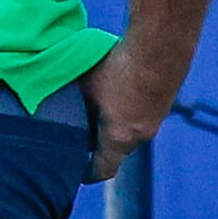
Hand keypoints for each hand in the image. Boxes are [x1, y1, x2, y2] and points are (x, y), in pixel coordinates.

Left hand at [81, 38, 172, 178]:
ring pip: (130, 130)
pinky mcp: (165, 101)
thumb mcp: (85, 88)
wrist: (161, 45)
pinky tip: (120, 88)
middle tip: (80, 132)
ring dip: (115, 124)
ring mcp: (157, 119)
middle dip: (99, 144)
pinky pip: (142, 113)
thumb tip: (52, 106)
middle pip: (117, 150)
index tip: (76, 170)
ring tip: (99, 106)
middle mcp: (141, 135)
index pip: (103, 170)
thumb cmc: (118, 67)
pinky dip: (129, 108)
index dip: (87, 172)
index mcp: (119, 138)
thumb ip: (70, 104)